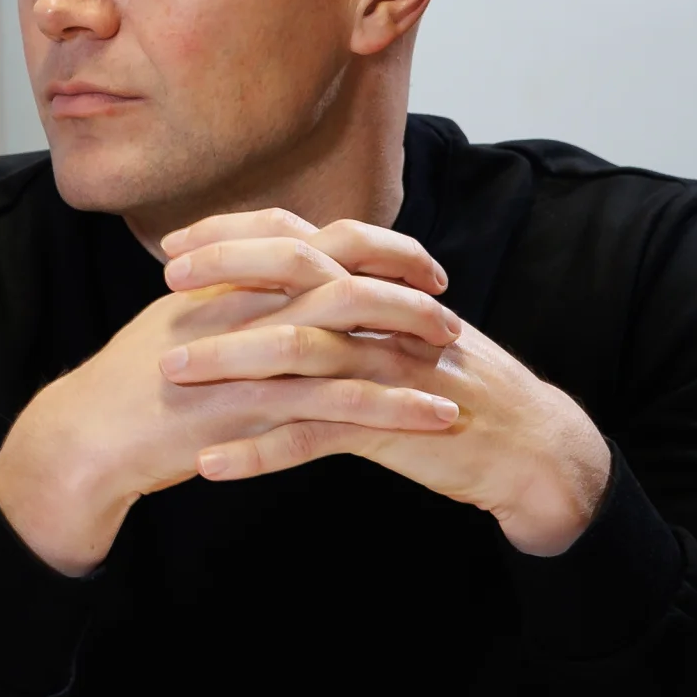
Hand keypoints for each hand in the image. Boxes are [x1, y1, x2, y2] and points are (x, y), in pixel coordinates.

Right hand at [0, 211, 467, 574]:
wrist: (86, 437)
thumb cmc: (126, 387)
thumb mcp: (175, 325)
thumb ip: (221, 298)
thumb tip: (263, 283)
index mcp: (223, 280)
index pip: (307, 237)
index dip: (369, 241)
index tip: (413, 258)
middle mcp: (240, 305)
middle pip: (339, 270)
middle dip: (404, 280)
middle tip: (448, 303)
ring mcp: (247, 355)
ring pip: (349, 332)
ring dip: (412, 341)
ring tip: (458, 355)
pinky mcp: (254, 408)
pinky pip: (341, 403)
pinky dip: (398, 406)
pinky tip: (439, 416)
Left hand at [158, 209, 613, 553]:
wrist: (530, 447)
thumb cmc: (451, 385)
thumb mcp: (400, 327)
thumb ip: (344, 301)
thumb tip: (271, 283)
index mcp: (374, 287)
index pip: (298, 237)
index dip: (234, 234)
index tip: (174, 245)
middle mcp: (379, 316)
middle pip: (295, 272)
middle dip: (225, 270)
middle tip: (166, 283)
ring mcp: (384, 370)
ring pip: (295, 353)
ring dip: (226, 360)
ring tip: (169, 372)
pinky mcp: (390, 427)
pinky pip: (314, 436)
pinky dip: (258, 451)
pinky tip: (210, 463)